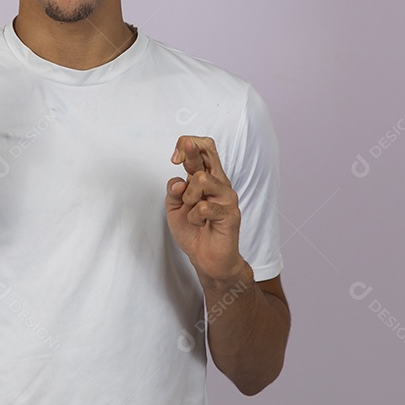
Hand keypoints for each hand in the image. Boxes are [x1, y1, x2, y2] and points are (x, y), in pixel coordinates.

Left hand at [165, 136, 246, 284]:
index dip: (187, 145)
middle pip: (209, 150)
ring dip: (189, 196)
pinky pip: (204, 206)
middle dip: (190, 151)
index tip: (174, 158)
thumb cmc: (193, 230)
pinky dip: (195, 217)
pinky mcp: (230, 213)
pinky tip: (200, 224)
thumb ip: (173, 191)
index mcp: (206, 177)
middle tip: (176, 159)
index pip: (203, 148)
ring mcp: (226, 196)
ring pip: (203, 179)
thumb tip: (178, 180)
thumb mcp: (174, 207)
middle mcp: (219, 182)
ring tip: (192, 209)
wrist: (206, 259)